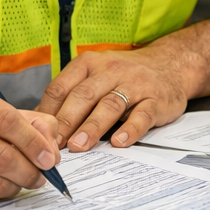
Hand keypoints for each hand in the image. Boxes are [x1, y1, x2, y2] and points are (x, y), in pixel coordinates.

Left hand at [37, 47, 196, 152]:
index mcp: (89, 64)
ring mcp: (135, 85)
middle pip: (84, 96)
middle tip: (53, 145)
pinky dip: (130, 129)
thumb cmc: (125, 75)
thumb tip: (41, 123)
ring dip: (93, 126)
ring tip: (79, 146)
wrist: (171, 64)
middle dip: (66, 121)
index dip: (48, 112)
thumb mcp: (95, 74)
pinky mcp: (156, 100)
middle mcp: (111, 71)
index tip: (38, 134)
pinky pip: (142, 115)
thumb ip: (71, 94)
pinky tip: (119, 142)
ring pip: (110, 105)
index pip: (62, 87)